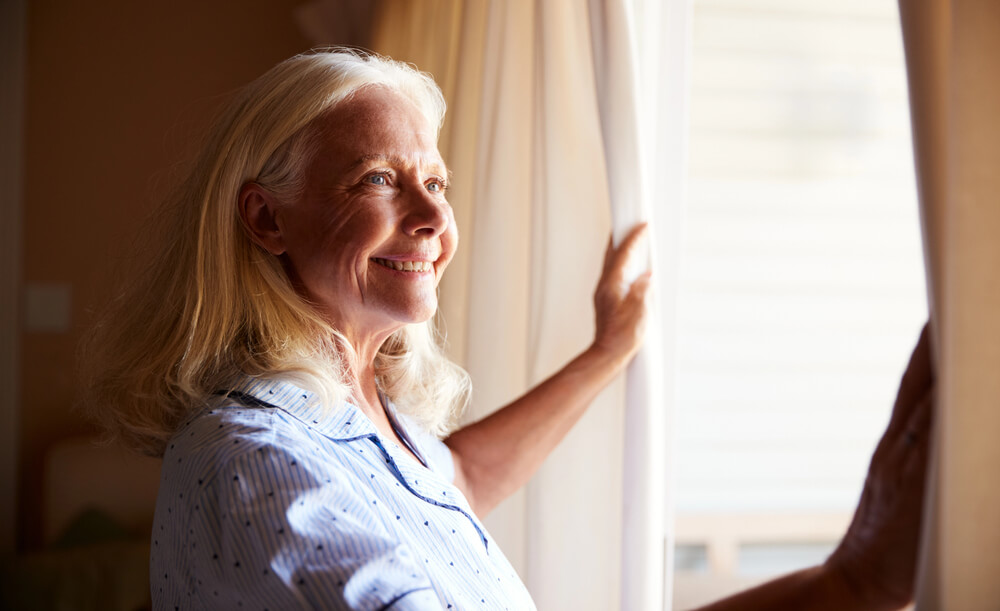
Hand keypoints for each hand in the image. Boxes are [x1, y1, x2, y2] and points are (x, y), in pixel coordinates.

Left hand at [591, 223, 651, 366]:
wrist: (607, 355)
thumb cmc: (622, 338)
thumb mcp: (638, 313)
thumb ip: (642, 291)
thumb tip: (646, 275)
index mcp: (612, 285)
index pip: (623, 254)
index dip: (634, 238)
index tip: (643, 224)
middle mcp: (604, 286)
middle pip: (611, 253)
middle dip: (621, 236)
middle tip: (630, 222)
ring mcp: (603, 293)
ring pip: (610, 263)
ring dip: (619, 249)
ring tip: (629, 239)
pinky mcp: (605, 300)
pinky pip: (612, 273)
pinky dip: (620, 263)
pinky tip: (628, 267)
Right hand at [825, 323, 934, 608]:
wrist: (858, 577)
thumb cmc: (889, 542)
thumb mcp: (902, 493)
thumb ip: (918, 464)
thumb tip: (943, 433)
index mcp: (895, 444)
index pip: (915, 383)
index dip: (927, 346)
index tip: (941, 311)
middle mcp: (897, 445)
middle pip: (920, 381)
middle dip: (937, 341)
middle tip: (952, 299)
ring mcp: (904, 464)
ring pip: (932, 403)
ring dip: (950, 368)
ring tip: (966, 330)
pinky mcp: (916, 487)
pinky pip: (935, 442)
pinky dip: (945, 413)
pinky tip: (960, 391)